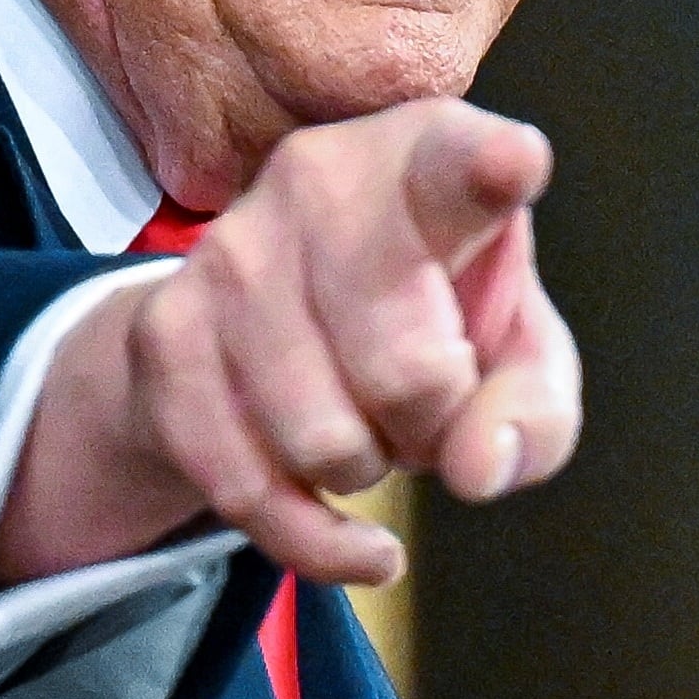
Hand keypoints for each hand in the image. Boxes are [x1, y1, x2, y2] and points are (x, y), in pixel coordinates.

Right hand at [0, 97, 580, 586]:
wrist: (261, 322)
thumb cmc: (428, 320)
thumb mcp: (515, 356)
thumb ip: (533, 409)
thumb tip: (477, 467)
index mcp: (427, 158)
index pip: (458, 166)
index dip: (493, 170)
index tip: (516, 163)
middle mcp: (318, 179)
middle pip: (407, 372)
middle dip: (433, 428)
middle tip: (427, 401)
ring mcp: (229, 251)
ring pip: (324, 442)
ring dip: (367, 468)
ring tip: (367, 419)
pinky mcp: (165, 332)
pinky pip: (250, 490)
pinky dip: (317, 541)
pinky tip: (357, 539)